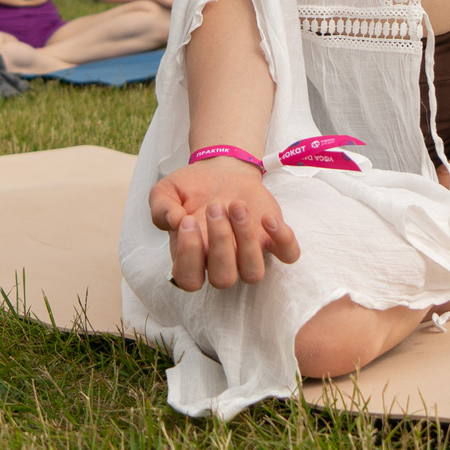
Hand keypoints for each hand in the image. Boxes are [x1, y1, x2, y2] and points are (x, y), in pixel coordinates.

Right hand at [148, 158, 300, 289]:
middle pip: (224, 279)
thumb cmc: (192, 188)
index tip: (187, 220)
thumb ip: (161, 208)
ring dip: (247, 242)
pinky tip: (268, 218)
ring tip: (238, 206)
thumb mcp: (165, 192)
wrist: (221, 169)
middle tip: (215, 206)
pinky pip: (288, 255)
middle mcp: (221, 263)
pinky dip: (283, 240)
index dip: (189, 256)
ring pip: (253, 274)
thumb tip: (174, 221)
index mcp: (193, 258)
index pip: (189, 280)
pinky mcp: (272, 240)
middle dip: (220, 243)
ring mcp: (249, 254)